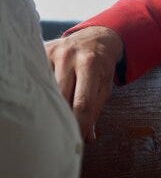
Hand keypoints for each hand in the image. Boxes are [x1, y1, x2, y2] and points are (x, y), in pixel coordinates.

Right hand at [45, 26, 123, 141]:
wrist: (95, 38)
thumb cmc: (101, 66)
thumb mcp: (105, 86)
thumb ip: (96, 110)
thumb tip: (87, 137)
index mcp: (90, 64)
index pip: (83, 101)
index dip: (80, 123)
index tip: (78, 139)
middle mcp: (70, 56)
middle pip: (61, 96)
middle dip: (63, 116)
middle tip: (63, 132)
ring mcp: (54, 53)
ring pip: (47, 88)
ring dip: (50, 105)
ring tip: (53, 118)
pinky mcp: (42, 52)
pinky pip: (38, 77)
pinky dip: (41, 90)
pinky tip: (44, 99)